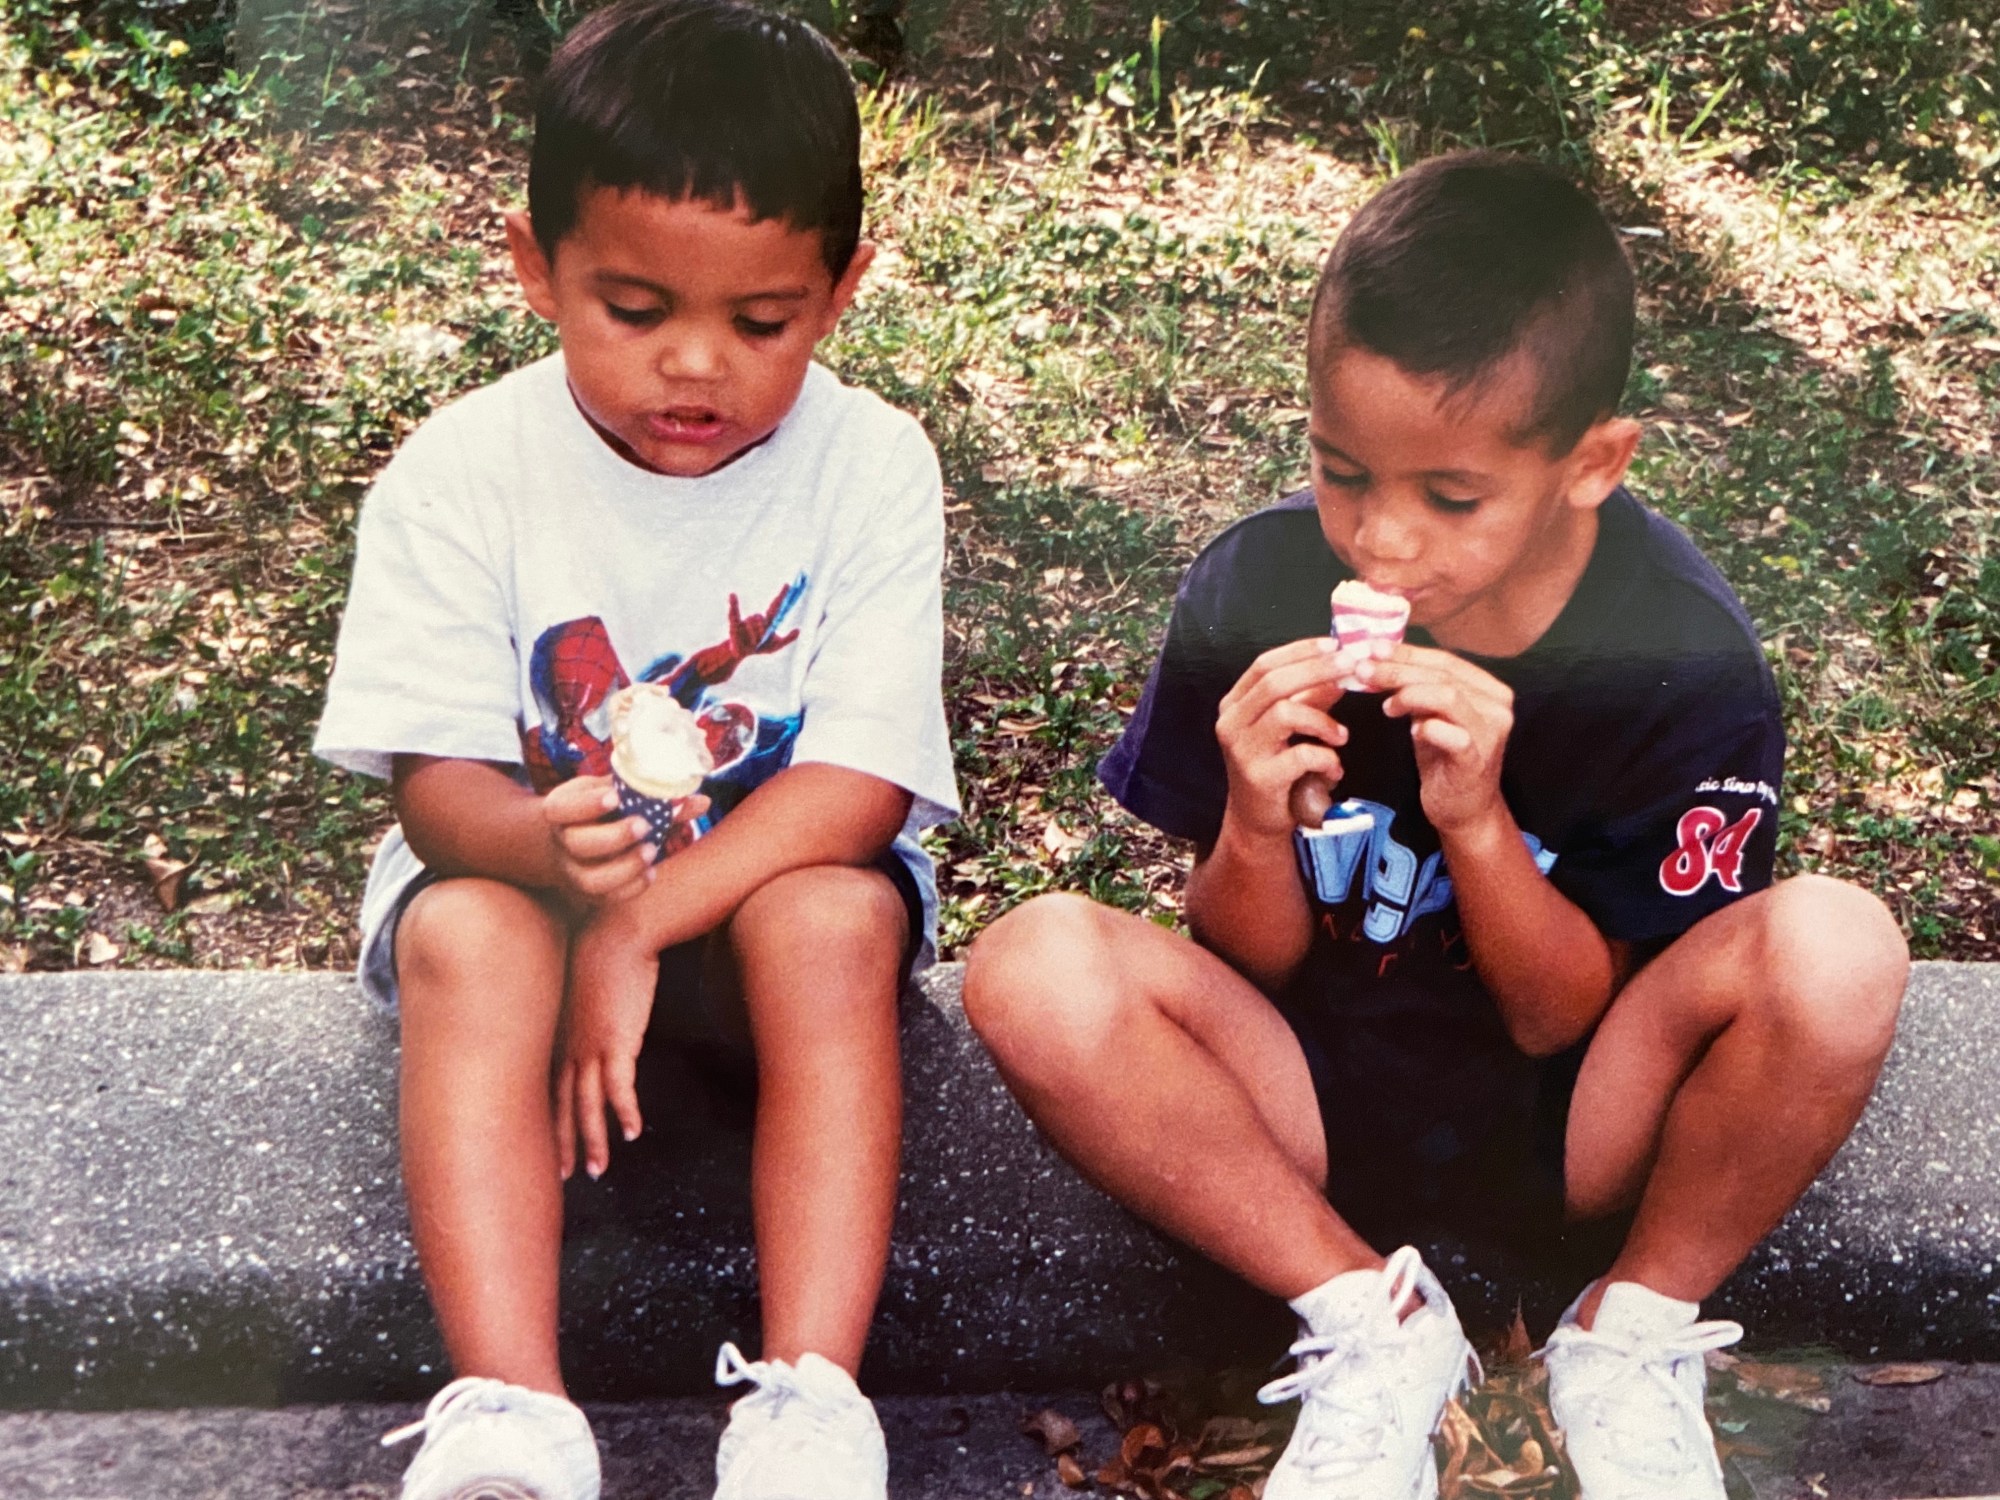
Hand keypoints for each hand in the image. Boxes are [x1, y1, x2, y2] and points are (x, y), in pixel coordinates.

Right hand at [543, 775, 699, 910]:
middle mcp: (563, 842)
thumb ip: (653, 795)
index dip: (587, 804)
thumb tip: (701, 802)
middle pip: (578, 845)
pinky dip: (632, 887)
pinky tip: (651, 873)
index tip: (615, 796)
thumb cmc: (601, 808)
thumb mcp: (616, 791)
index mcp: (561, 809)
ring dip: (625, 868)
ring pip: (591, 880)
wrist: (575, 838)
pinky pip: (608, 899)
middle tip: (643, 825)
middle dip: (614, 836)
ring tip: (651, 851)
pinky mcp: (590, 894)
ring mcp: (574, 872)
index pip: (561, 808)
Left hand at [555, 913, 658, 1179]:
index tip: (555, 1146)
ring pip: (587, 1105)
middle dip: (565, 1143)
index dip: (554, 1121)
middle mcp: (572, 1047)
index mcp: (564, 1035)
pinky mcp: (617, 1041)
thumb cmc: (608, 949)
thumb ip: (593, 1006)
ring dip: (593, 1141)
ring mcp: (592, 1046)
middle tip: (566, 1175)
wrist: (618, 930)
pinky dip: (626, 1113)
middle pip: (563, 1105)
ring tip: (598, 1171)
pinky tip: (633, 1133)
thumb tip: (600, 1012)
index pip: (553, 1089)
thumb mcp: (592, 984)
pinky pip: (619, 1088)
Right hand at [1214, 637, 1359, 842]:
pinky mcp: (1259, 778)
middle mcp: (1231, 723)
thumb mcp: (1291, 728)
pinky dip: (1326, 758)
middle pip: (1274, 682)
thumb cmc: (1277, 768)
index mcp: (1234, 704)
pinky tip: (1333, 769)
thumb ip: (1310, 698)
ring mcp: (1242, 751)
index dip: (1300, 651)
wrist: (1258, 821)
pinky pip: (1301, 755)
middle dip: (1318, 670)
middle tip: (1352, 668)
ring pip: (1285, 713)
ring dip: (1323, 721)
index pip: (1264, 664)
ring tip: (1341, 736)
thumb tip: (1341, 667)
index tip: (1335, 644)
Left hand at [1358, 646, 1513, 832]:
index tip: (1372, 647)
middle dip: (1398, 669)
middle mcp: (1497, 706)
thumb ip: (1418, 689)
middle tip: (1363, 669)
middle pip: (1443, 675)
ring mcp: (1490, 732)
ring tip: (1384, 704)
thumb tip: (1380, 659)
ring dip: (1408, 693)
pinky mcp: (1477, 758)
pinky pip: (1451, 734)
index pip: (1445, 660)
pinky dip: (1427, 727)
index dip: (1408, 652)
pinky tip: (1411, 729)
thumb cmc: (1445, 759)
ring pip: (1447, 696)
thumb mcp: (1431, 716)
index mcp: (1489, 689)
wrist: (1464, 809)